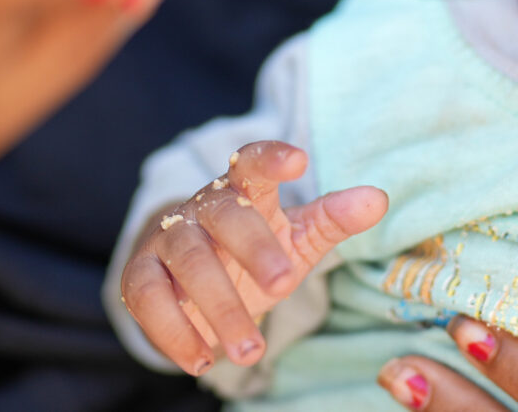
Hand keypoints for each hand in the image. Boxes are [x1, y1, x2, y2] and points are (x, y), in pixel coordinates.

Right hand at [116, 140, 386, 374]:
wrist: (191, 275)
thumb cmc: (254, 250)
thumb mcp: (298, 237)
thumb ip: (334, 218)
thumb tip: (377, 199)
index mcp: (245, 190)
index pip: (254, 162)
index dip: (272, 158)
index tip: (298, 161)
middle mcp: (203, 208)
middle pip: (226, 217)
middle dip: (254, 250)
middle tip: (283, 286)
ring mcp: (168, 239)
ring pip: (188, 262)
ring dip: (219, 307)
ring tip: (250, 349)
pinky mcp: (140, 274)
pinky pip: (147, 299)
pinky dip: (173, 333)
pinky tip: (202, 360)